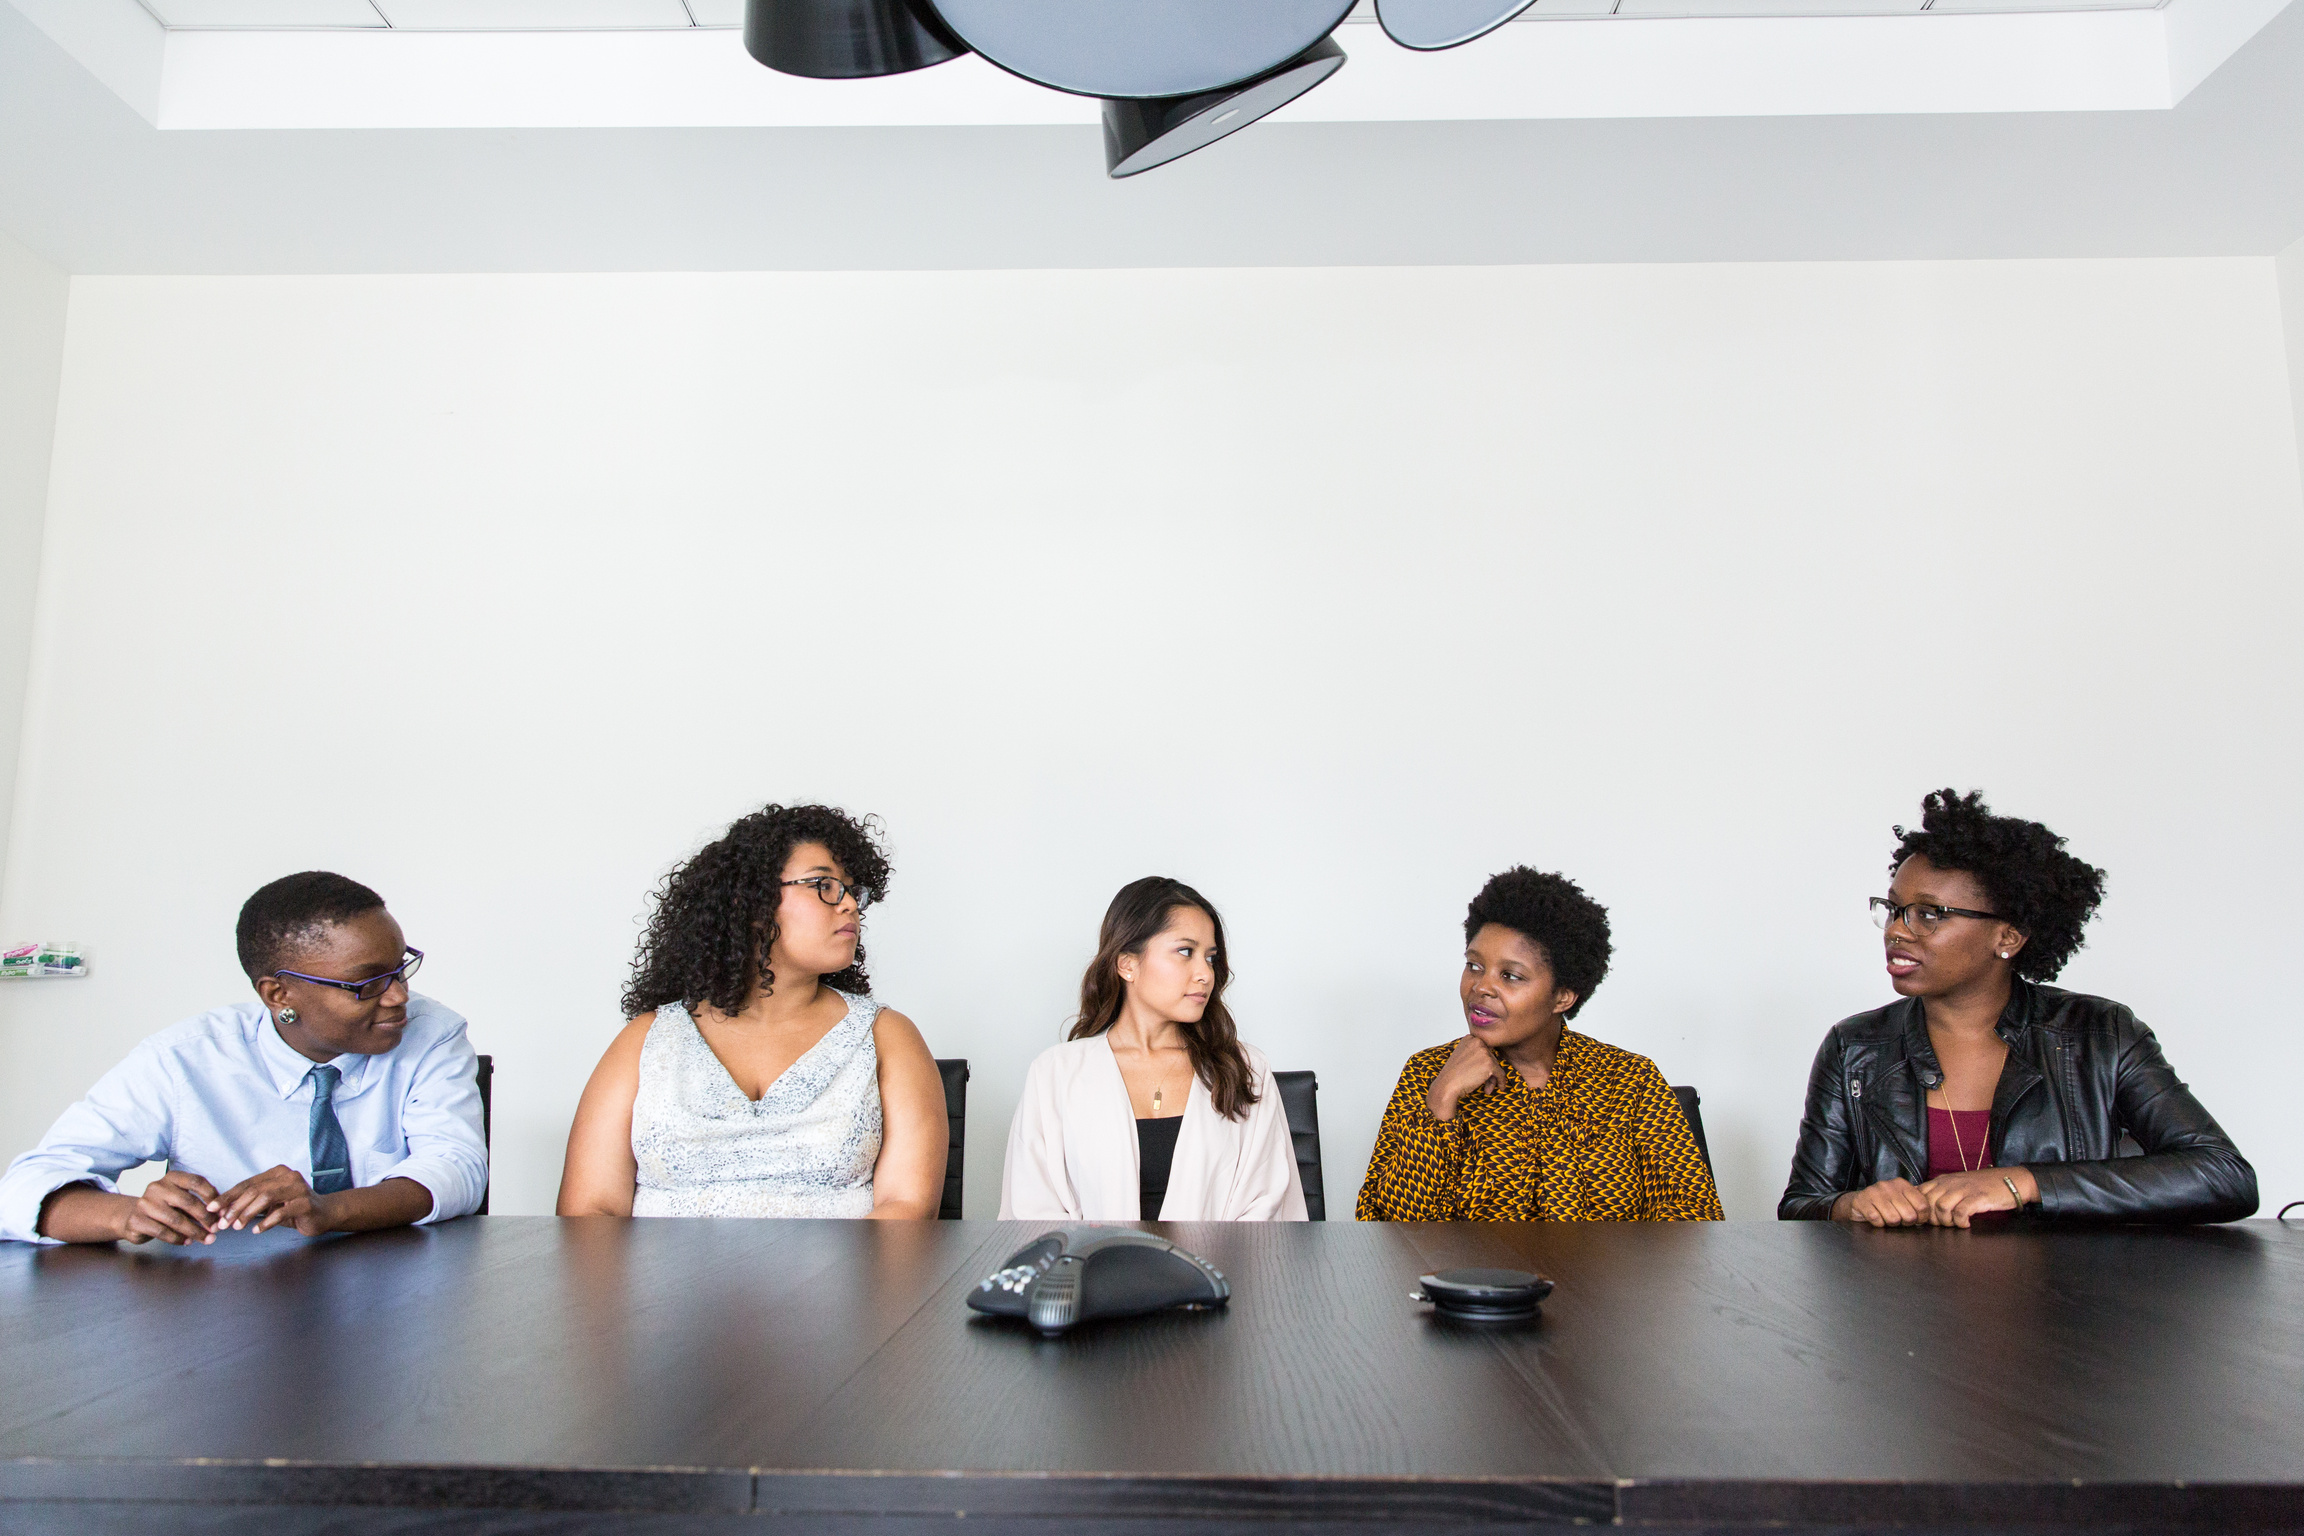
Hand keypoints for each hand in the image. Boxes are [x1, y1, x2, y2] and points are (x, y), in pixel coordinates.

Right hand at [118, 1170, 221, 1244]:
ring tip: (207, 1239)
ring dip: (195, 1232)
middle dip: (206, 1218)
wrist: (134, 1217)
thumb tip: (223, 1214)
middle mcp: (157, 1187)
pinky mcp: (136, 1220)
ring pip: (176, 1220)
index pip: (196, 1182)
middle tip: (216, 1229)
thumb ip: (200, 1203)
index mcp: (172, 1177)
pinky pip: (162, 1232)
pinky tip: (187, 1242)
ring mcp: (144, 1203)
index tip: (222, 1211)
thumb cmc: (165, 1207)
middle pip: (188, 1202)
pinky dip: (178, 1239)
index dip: (212, 1196)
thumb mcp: (182, 1200)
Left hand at [213, 1165, 338, 1235]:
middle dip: (235, 1207)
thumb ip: (251, 1203)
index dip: (228, 1196)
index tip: (212, 1208)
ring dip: (248, 1213)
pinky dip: (266, 1222)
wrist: (324, 1213)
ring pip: (266, 1198)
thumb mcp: (270, 1203)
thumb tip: (223, 1211)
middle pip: (255, 1190)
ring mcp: (299, 1188)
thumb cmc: (293, 1208)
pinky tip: (257, 1230)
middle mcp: (288, 1176)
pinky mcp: (306, 1203)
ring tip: (237, 1227)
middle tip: (222, 1222)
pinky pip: (281, 1212)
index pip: (247, 1183)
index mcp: (277, 1173)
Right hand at [1426, 1035, 1506, 1121]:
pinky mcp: (1489, 1063)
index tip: (1480, 1072)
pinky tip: (1500, 1087)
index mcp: (1470, 1038)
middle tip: (1483, 1083)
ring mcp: (1484, 1052)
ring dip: (1492, 1078)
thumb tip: (1493, 1060)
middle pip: (1491, 1057)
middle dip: (1489, 1071)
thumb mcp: (1462, 1056)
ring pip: (1496, 1066)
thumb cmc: (1453, 1074)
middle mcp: (1477, 1042)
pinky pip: (1500, 1073)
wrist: (1447, 1084)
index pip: (1484, 1049)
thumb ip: (1475, 1053)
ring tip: (1486, 1088)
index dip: (1483, 1062)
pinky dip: (1501, 1081)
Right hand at [1833, 1178, 1930, 1226]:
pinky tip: (1876, 1218)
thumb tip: (1930, 1215)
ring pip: (1893, 1219)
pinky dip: (1878, 1224)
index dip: (1922, 1218)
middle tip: (1899, 1220)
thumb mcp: (1902, 1198)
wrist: (1859, 1201)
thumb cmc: (1885, 1203)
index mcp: (1902, 1184)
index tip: (1917, 1220)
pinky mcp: (1862, 1201)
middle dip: (1905, 1222)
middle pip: (1909, 1215)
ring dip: (1890, 1224)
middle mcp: (1888, 1185)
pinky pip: (1877, 1220)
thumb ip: (1916, 1203)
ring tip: (1887, 1218)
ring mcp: (1874, 1192)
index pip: (1922, 1205)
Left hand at [1919, 1167, 2036, 1227]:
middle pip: (1928, 1202)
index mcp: (1943, 1180)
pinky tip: (1966, 1224)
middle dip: (1932, 1219)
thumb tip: (1925, 1207)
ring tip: (1956, 1224)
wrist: (2011, 1180)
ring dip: (1946, 1221)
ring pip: (1941, 1207)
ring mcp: (1964, 1189)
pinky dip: (1961, 1222)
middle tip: (1945, 1224)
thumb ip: (1942, 1192)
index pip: (1919, 1193)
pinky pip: (1961, 1212)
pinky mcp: (1978, 1197)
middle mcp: (1951, 1182)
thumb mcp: (1958, 1185)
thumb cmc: (1983, 1186)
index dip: (1920, 1210)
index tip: (1928, 1220)